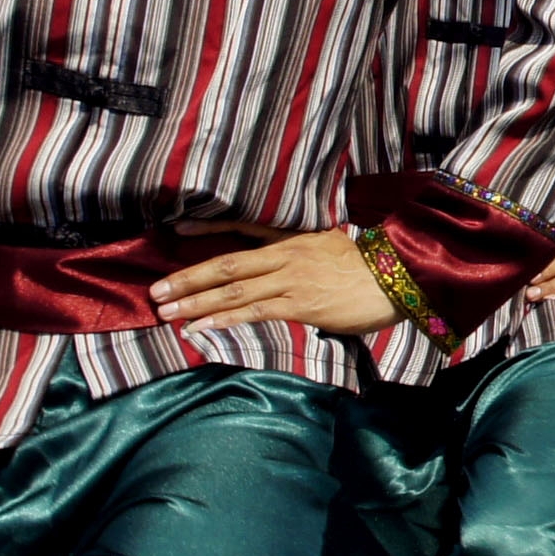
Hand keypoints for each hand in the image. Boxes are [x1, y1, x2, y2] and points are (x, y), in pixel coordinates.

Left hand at [155, 228, 408, 335]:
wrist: (398, 279)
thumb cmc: (370, 271)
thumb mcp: (332, 249)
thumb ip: (305, 258)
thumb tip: (291, 275)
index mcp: (292, 239)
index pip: (242, 228)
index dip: (208, 230)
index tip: (177, 232)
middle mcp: (284, 256)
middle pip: (226, 263)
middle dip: (187, 277)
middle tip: (156, 290)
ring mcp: (289, 279)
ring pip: (232, 289)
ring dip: (195, 302)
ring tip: (167, 311)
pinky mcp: (298, 304)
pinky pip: (252, 311)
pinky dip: (222, 318)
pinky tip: (199, 326)